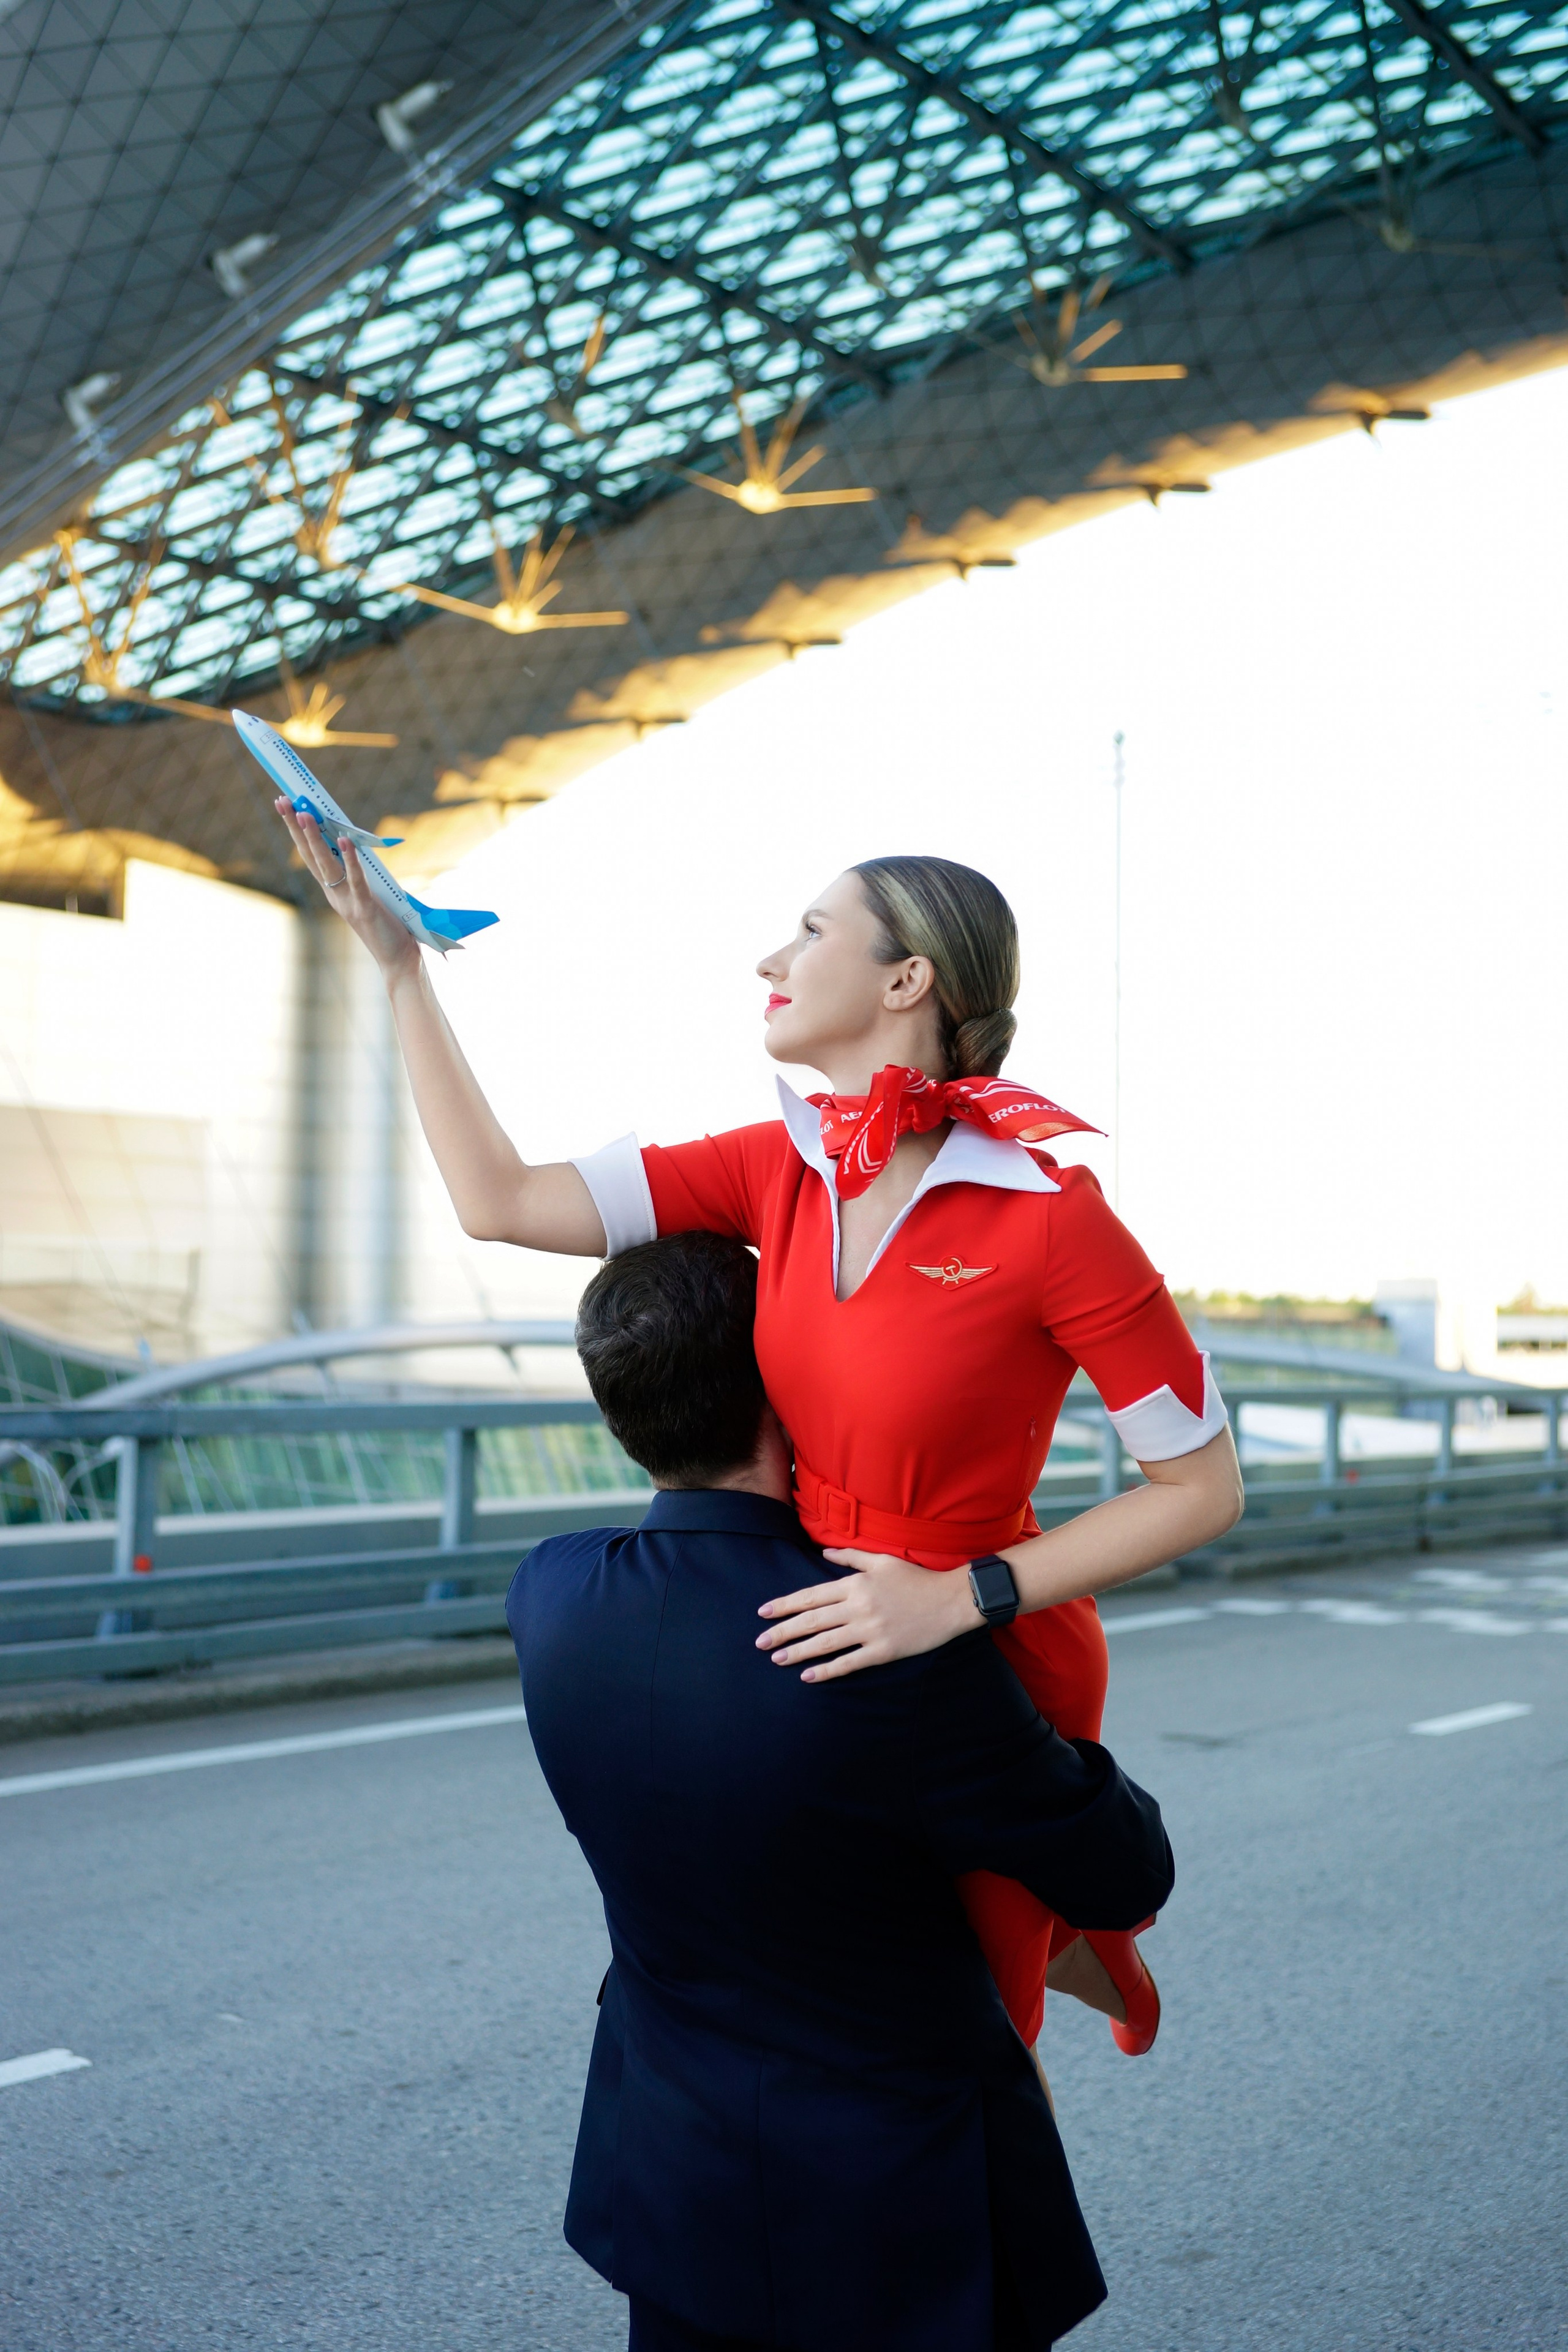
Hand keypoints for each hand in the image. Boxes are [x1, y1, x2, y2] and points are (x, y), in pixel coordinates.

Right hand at [276, 797, 419, 985]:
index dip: (297, 830)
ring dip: (315, 839)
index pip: (311, 854)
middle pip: (310, 855)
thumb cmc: (386, 924)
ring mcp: (347, 901)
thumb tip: (351, 839)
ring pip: (326, 865)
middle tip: (283, 800)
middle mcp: (334, 893)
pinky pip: (357, 880)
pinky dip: (351, 859)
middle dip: (295, 827)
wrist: (397, 959)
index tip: (287, 804)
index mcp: (332, 889)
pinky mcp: (365, 907)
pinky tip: (345, 839)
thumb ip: (357, 872)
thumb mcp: (366, 893)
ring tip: (304, 814)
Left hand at [756, 1548, 978, 1680]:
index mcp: (855, 1584)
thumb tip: (823, 1550)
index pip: (811, 1596)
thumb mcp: (882, 1560)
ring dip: (797, 1652)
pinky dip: (827, 1670)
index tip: (764, 1613)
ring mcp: (870, 1631)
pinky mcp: (883, 1651)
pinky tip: (808, 1676)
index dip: (785, 1605)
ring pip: (825, 1643)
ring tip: (777, 1658)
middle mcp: (858, 1607)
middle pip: (812, 1621)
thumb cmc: (916, 1579)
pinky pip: (849, 1663)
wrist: (950, 1601)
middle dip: (782, 1632)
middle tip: (760, 1642)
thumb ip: (851, 1556)